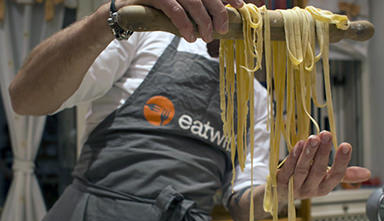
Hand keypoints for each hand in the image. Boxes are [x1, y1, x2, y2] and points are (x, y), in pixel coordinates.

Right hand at [114, 0, 244, 42]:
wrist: (125, 10)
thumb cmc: (156, 9)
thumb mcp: (180, 7)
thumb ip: (197, 10)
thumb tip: (220, 22)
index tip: (241, 6)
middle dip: (218, 11)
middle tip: (222, 29)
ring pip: (194, 2)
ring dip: (203, 22)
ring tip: (207, 37)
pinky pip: (175, 10)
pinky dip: (185, 25)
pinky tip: (190, 37)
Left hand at [276, 131, 370, 202]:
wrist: (279, 192)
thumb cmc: (304, 180)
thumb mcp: (324, 178)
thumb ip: (344, 174)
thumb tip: (367, 174)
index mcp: (323, 187)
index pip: (336, 176)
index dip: (342, 162)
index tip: (346, 145)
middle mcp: (310, 189)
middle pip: (318, 171)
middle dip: (323, 152)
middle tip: (327, 135)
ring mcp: (294, 186)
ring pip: (302, 169)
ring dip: (308, 153)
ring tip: (313, 138)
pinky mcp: (280, 181)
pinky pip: (288, 168)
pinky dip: (293, 156)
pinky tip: (299, 144)